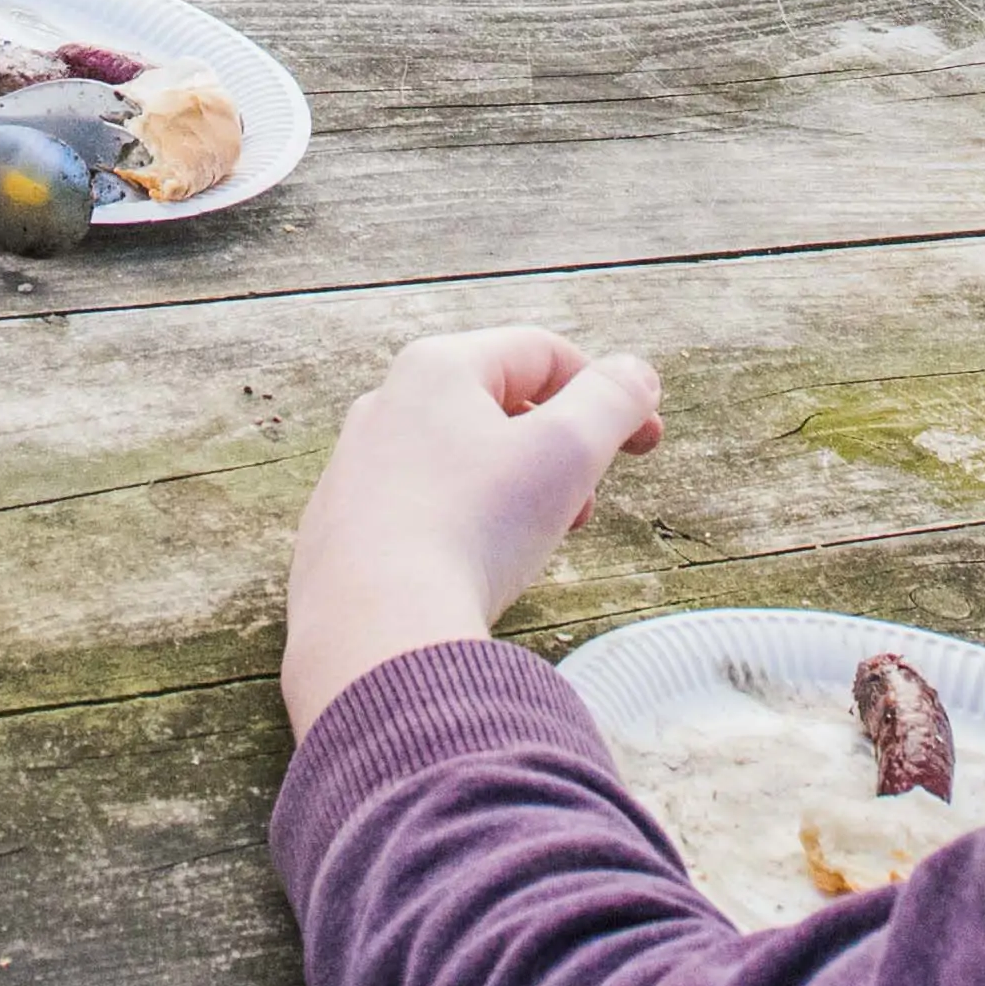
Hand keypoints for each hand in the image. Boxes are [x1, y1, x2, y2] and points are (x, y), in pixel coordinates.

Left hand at [285, 326, 667, 723]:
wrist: (376, 632)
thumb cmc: (474, 529)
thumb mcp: (567, 452)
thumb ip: (611, 401)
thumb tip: (634, 375)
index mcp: (436, 369)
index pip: (543, 353)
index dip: (609, 391)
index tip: (646, 444)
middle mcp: (383, 406)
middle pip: (498, 407)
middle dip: (560, 451)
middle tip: (587, 506)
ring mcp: (353, 472)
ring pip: (459, 462)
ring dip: (515, 493)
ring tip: (537, 544)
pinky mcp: (338, 534)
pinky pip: (418, 513)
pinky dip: (462, 530)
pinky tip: (473, 574)